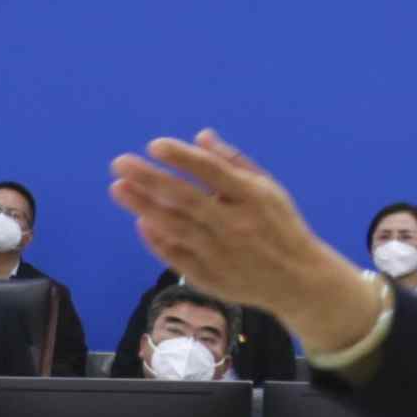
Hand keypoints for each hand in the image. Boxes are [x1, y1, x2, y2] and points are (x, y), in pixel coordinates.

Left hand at [106, 133, 379, 354]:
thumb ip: (233, 162)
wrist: (298, 280)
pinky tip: (140, 221)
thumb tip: (199, 136)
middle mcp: (236, 225)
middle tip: (119, 164)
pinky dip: (157, 239)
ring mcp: (221, 253)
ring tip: (118, 188)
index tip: (155, 145)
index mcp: (253, 197)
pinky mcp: (211, 277)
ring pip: (176, 228)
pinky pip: (177, 256)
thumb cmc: (279, 225)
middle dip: (150, 180)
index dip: (182, 158)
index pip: (213, 172)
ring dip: (144, 207)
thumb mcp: (268, 188)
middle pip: (186, 199)